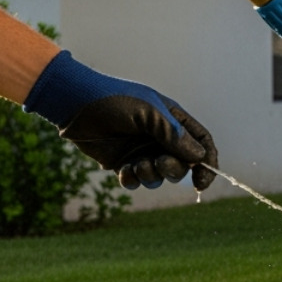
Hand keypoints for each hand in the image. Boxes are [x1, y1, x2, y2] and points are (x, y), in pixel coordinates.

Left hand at [24, 51, 216, 190]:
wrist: (74, 104)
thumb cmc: (114, 101)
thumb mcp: (149, 113)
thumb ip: (174, 135)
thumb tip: (199, 156)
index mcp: (172, 120)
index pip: (201, 142)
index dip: (207, 162)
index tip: (202, 180)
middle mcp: (160, 137)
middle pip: (182, 164)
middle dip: (174, 169)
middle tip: (160, 162)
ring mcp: (141, 150)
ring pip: (159, 176)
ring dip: (152, 175)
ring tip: (137, 165)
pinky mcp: (121, 162)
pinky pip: (135, 180)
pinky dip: (132, 180)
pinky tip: (123, 171)